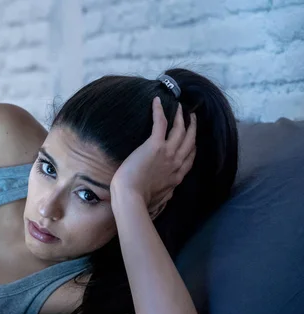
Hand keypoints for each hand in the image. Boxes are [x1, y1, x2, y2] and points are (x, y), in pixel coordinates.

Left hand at [110, 97, 196, 217]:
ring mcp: (167, 153)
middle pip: (189, 142)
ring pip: (179, 130)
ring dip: (181, 117)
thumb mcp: (160, 199)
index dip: (193, 147)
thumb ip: (166, 193)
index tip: (194, 140)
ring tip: (181, 108)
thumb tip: (169, 193)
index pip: (190, 159)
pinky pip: (160, 123)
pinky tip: (157, 100)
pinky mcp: (154, 145)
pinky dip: (159, 111)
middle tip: (192, 118)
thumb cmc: (140, 200)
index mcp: (176, 177)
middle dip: (192, 128)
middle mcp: (175, 163)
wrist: (131, 197)